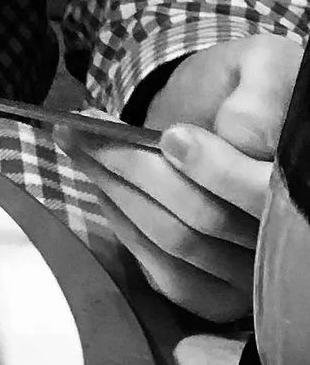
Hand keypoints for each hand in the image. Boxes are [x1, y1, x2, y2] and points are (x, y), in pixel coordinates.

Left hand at [84, 33, 301, 321]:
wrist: (227, 110)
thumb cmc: (247, 86)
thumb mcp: (262, 67)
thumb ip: (259, 98)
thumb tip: (239, 135)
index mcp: (300, 186)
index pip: (262, 195)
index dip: (213, 169)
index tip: (169, 136)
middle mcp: (287, 241)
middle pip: (206, 218)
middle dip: (135, 168)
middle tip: (84, 127)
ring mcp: (254, 274)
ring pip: (178, 243)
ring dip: (115, 189)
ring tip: (77, 144)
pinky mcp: (218, 297)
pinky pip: (168, 277)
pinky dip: (125, 229)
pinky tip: (104, 189)